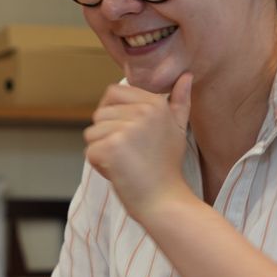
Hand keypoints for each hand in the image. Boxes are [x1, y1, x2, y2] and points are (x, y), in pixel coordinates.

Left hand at [84, 72, 194, 220]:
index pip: (112, 93)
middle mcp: (143, 111)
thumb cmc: (167, 168)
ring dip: (102, 152)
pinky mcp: (113, 146)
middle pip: (99, 114)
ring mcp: (127, 128)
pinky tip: (120, 173)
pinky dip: (100, 166)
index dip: (113, 116)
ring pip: (92, 133)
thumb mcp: (178, 129)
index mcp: (155, 103)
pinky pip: (90, 151)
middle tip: (131, 155)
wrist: (165, 201)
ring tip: (126, 164)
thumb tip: (186, 75)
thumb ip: (180, 101)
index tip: (130, 137)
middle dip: (107, 137)